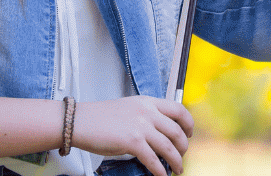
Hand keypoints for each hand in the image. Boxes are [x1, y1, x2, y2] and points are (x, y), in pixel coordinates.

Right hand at [73, 96, 193, 175]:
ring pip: (169, 146)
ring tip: (177, 168)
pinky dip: (160, 169)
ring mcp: (140, 126)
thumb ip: (146, 115)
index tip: (190, 133)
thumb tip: (160, 132)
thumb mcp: (129, 108)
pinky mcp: (132, 141)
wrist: (80, 121)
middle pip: (177, 131)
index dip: (188, 123)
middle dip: (183, 147)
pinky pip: (153, 159)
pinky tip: (162, 175)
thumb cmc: (100, 117)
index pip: (178, 109)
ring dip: (176, 160)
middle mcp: (147, 112)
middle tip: (182, 155)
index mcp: (148, 102)